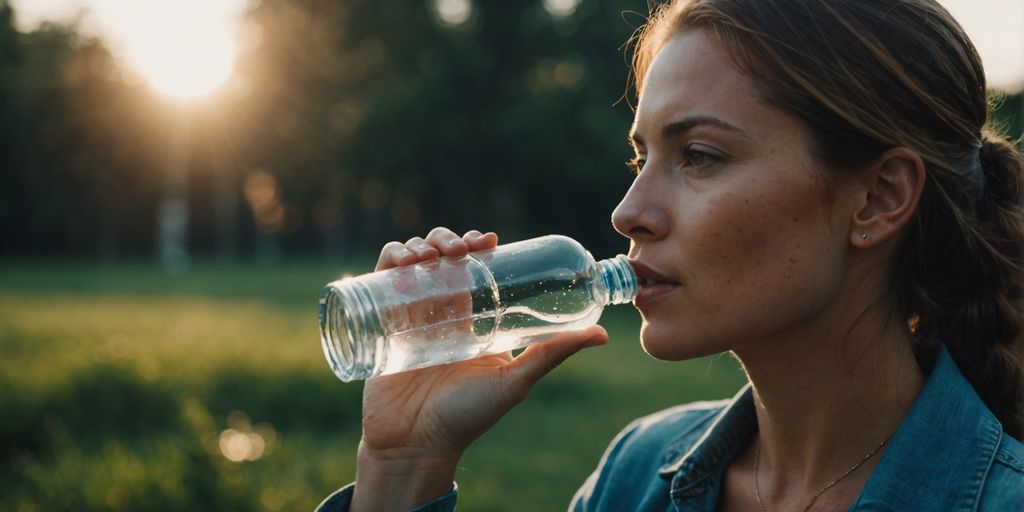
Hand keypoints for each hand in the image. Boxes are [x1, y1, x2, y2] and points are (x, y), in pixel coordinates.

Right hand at [351, 228, 607, 510]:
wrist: (417, 445)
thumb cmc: (468, 417)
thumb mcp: (515, 380)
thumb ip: (553, 355)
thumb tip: (603, 335)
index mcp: (472, 316)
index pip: (474, 266)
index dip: (477, 243)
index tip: (488, 240)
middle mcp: (440, 310)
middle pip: (441, 256)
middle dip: (448, 239)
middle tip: (459, 248)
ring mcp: (408, 313)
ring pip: (411, 260)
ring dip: (420, 244)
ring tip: (430, 254)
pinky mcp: (380, 321)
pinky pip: (380, 279)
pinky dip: (389, 260)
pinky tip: (402, 263)